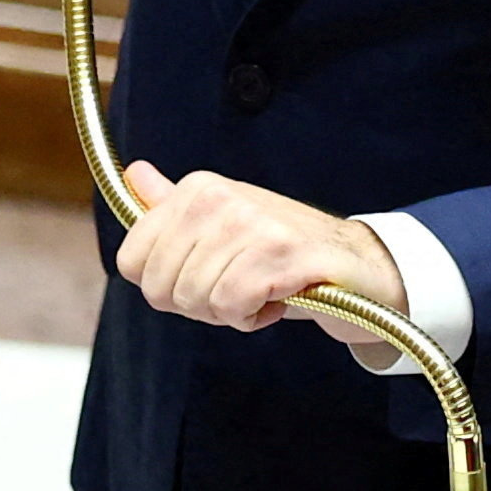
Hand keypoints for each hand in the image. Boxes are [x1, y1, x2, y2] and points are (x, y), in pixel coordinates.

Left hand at [114, 161, 405, 349]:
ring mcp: (250, 222)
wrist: (357, 265)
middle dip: (197, 305)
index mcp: (196, 189)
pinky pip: (232, 305)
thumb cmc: (282, 252)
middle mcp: (218, 197)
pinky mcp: (280, 252)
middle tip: (236, 289)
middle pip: (160, 288)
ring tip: (261, 290)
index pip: (132, 261)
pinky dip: (253, 317)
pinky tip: (277, 298)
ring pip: (196, 299)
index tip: (204, 277)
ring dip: (230, 312)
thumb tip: (135, 173)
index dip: (166, 287)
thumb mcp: (222, 224)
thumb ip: (174, 206)